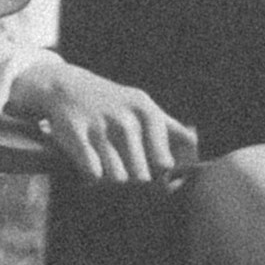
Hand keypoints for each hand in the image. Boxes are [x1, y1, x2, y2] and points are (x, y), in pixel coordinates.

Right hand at [11, 56, 198, 182]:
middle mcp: (126, 120)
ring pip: (117, 178)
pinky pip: (93, 173)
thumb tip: (198, 155)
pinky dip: (92, 175)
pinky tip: (91, 163)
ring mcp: (100, 128)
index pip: (164, 163)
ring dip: (112, 178)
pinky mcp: (76, 136)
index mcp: (147, 113)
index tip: (151, 172)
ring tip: (107, 164)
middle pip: (141, 176)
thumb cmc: (113, 103)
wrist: (65, 86)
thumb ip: (173, 130)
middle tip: (125, 169)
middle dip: (133, 178)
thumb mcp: (144, 107)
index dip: (159, 175)